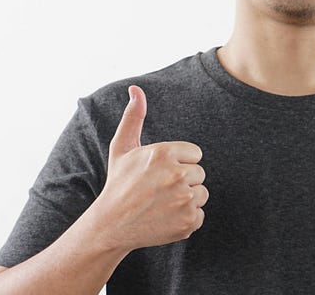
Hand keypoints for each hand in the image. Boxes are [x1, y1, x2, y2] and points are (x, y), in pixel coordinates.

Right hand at [84, 85, 207, 251]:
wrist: (112, 225)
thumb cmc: (118, 184)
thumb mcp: (122, 148)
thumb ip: (133, 117)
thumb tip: (136, 89)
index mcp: (164, 154)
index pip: (195, 154)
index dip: (179, 163)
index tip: (160, 173)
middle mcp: (176, 175)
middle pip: (200, 174)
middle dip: (183, 181)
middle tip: (159, 190)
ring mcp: (184, 200)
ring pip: (202, 194)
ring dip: (187, 199)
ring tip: (163, 203)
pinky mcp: (188, 221)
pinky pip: (200, 215)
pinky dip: (186, 218)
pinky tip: (166, 217)